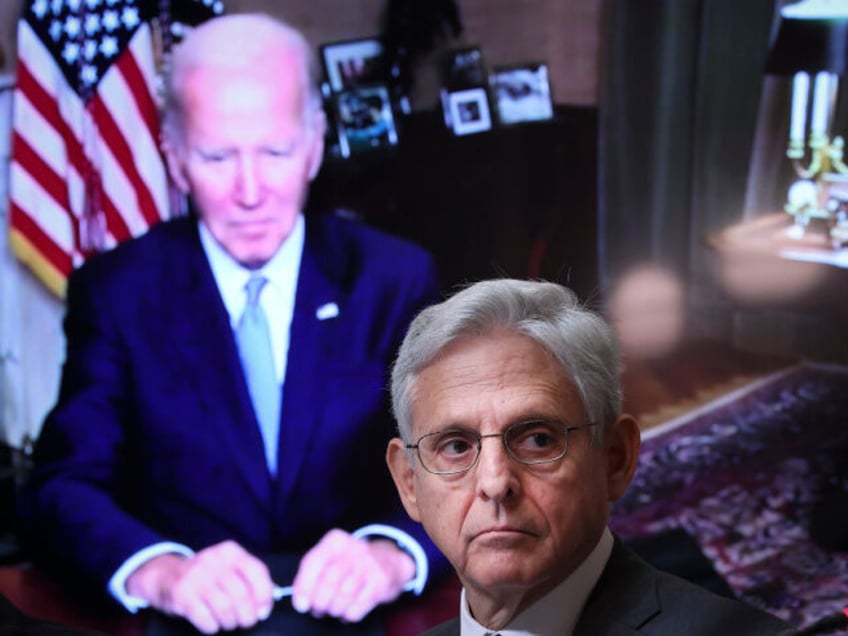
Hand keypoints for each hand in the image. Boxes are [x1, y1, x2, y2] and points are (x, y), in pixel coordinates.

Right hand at [125, 540, 274, 633]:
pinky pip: (205, 618)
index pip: (257, 572)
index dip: (264, 595)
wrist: (165, 574)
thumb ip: (250, 577)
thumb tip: (273, 596)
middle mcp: (214, 561)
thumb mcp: (228, 567)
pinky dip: (212, 626)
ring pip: (225, 608)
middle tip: (246, 622)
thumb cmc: (205, 575)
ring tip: (228, 623)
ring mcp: (197, 577)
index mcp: (230, 552)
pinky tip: (212, 624)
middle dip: (248, 615)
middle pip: (242, 595)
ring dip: (230, 622)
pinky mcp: (182, 595)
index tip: (263, 610)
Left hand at [292, 528, 415, 621]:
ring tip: (333, 609)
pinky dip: (349, 614)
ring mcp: (369, 565)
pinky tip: (348, 611)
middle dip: (320, 601)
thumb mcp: (333, 555)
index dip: (304, 586)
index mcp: (336, 541)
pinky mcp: (381, 582)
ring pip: (344, 595)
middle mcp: (353, 549)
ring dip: (334, 608)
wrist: (390, 559)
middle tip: (318, 609)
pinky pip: (358, 606)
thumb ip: (314, 571)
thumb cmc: (353, 561)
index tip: (300, 604)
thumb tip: (299, 599)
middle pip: (329, 580)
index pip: (313, 562)